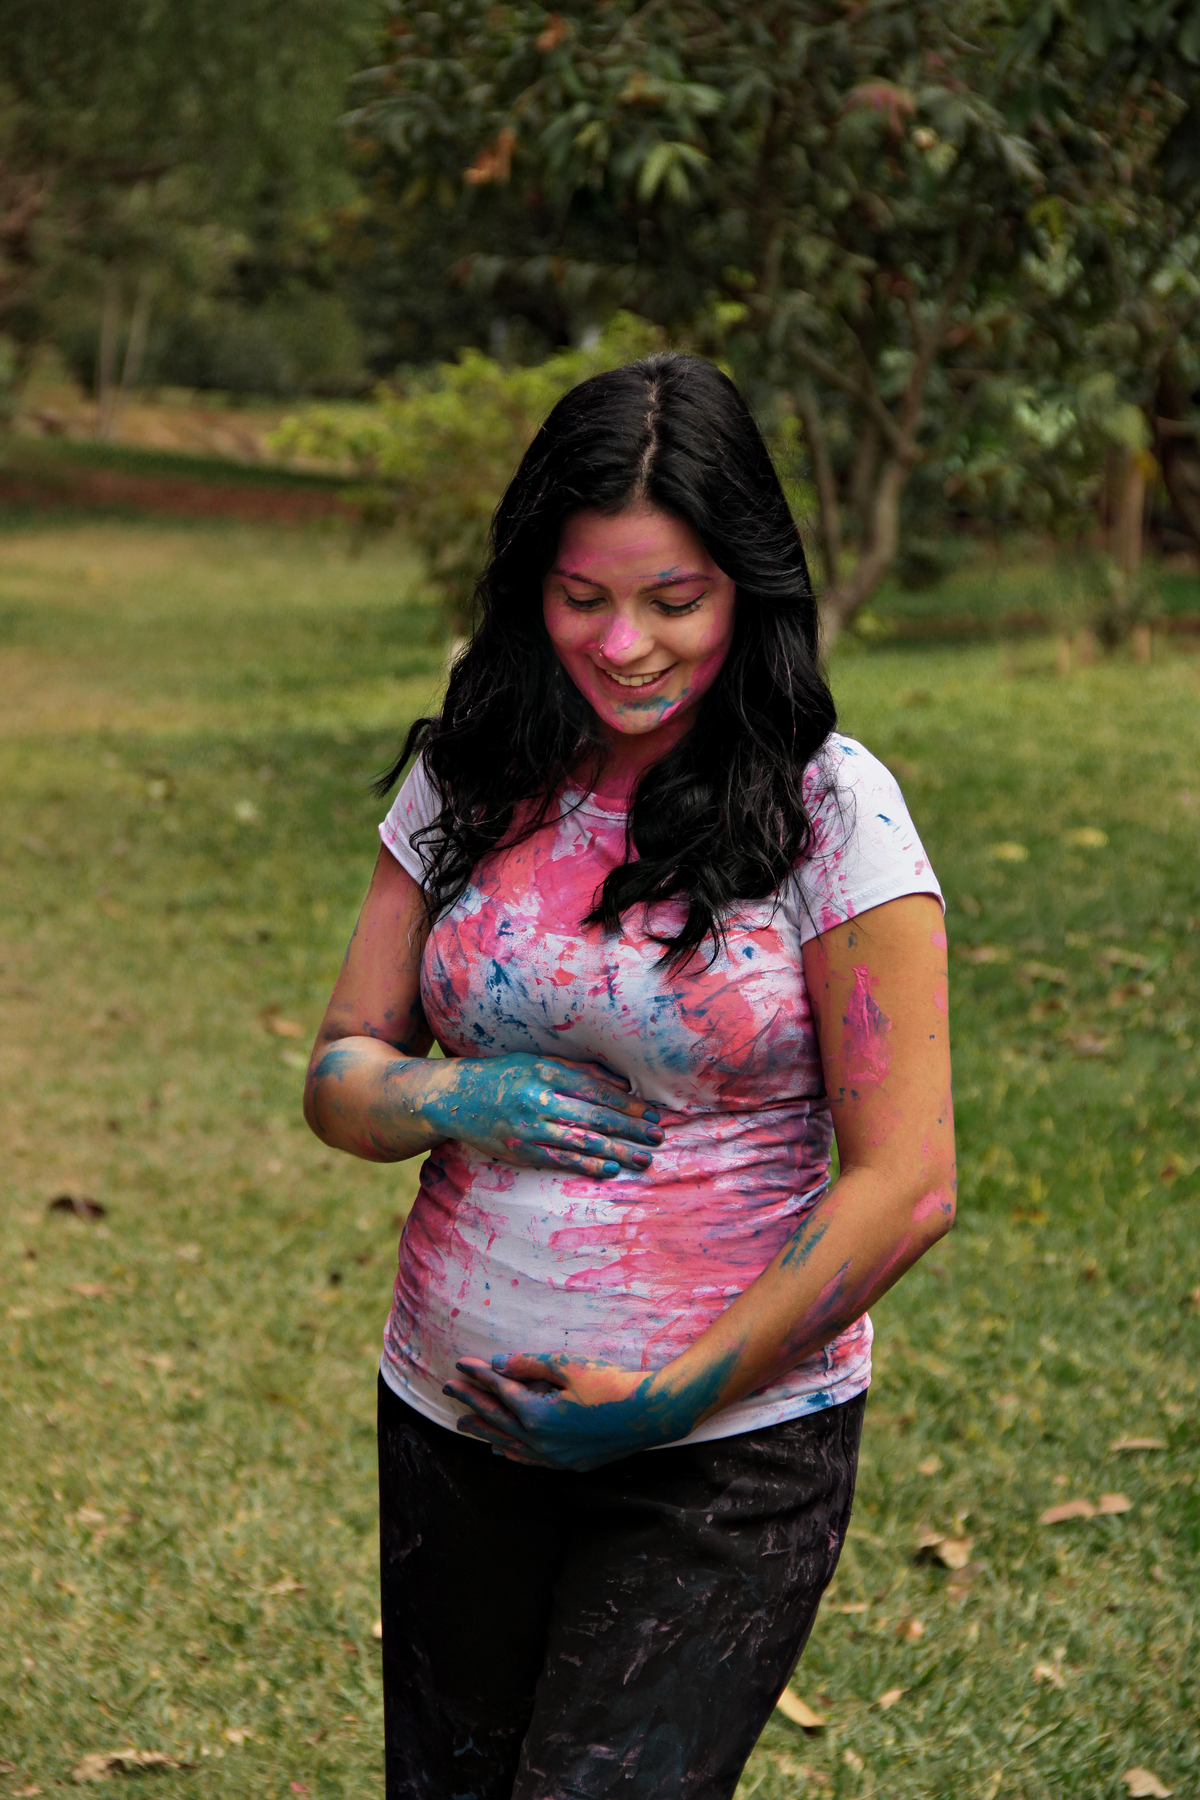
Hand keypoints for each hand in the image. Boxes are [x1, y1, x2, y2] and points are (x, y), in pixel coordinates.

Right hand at [426, 1054, 662, 1178]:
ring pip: (583, 1141)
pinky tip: (610, 1169)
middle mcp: (539, 1098)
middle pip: (595, 1116)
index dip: (627, 1103)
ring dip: (618, 1151)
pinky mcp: (521, 1150)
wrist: (454, 1098)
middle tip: (658, 1136)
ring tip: (644, 1158)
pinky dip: (588, 1166)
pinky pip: (561, 1160)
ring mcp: (529, 1127)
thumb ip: (574, 1070)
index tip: (651, 1112)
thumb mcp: (536, 1062)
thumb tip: (617, 1081)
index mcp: (546, 1071)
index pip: (597, 1090)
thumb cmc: (502, 1076)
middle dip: (631, 1127)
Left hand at [443, 1352, 710, 1471]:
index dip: (479, 1375)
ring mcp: (555, 1456)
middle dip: (471, 1402)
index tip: (461, 1363)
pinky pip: (529, 1460)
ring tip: (463, 1423)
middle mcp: (540, 1441)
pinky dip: (511, 1453)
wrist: (650, 1414)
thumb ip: (531, 1365)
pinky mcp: (570, 1463)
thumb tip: (499, 1363)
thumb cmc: (611, 1384)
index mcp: (537, 1414)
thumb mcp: (570, 1366)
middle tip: (448, 1389)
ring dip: (485, 1431)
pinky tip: (502, 1451)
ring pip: (509, 1444)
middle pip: (497, 1419)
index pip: (499, 1391)